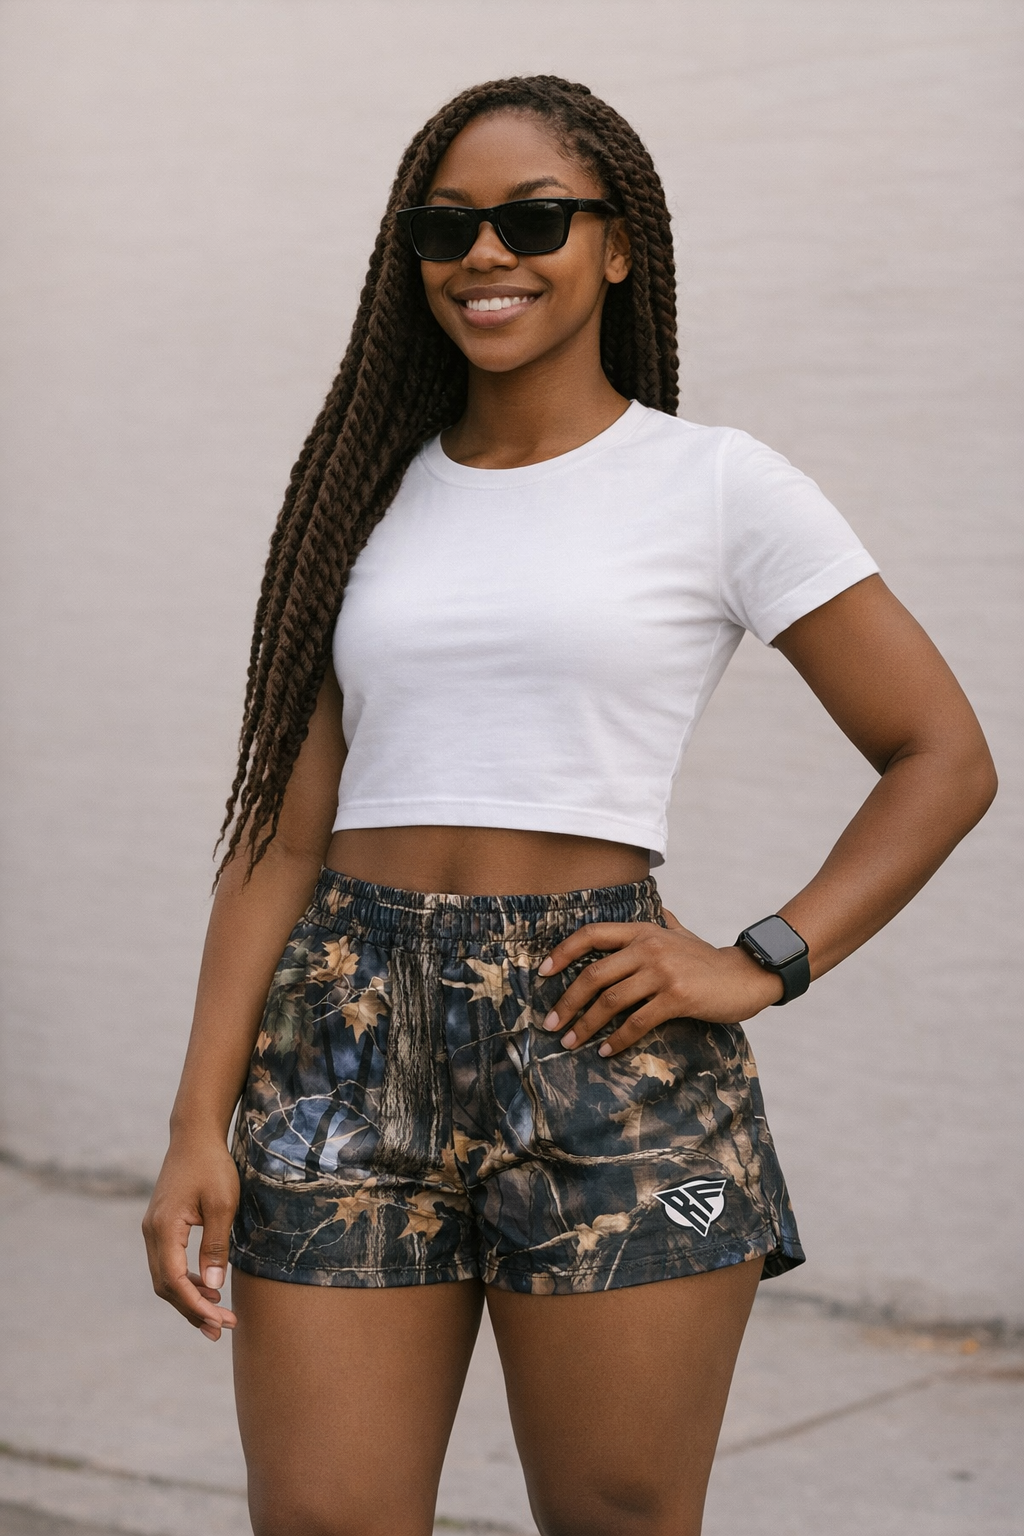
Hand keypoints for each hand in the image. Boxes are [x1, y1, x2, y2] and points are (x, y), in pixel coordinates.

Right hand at [142, 1134, 239, 1340]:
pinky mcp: (160, 1227)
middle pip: (166, 1286)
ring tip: (217, 1316)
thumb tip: (214, 1288)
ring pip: (165, 1277)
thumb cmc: (212, 1166)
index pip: (175, 1281)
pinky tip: (208, 1288)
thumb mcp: (222, 1204)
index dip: (197, 1306)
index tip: (222, 1321)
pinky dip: (186, 1281)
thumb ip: (216, 1245)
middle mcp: (151, 1232)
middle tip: (221, 1330)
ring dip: (189, 1299)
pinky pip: (168, 1263)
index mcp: (164, 1228)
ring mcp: (152, 1230)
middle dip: (192, 1310)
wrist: (194, 1136)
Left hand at [537, 908, 783, 1055]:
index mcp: (643, 931)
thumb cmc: (708, 960)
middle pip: (594, 974)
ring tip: (571, 1042)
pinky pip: (637, 1022)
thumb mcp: (681, 934)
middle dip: (567, 1001)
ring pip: (611, 1000)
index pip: (592, 934)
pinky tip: (606, 1051)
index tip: (542, 972)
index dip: (563, 952)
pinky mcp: (677, 996)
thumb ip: (664, 923)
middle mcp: (649, 947)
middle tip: (551, 1024)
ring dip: (586, 1025)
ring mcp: (663, 971)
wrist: (746, 977)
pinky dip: (618, 1039)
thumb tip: (657, 909)